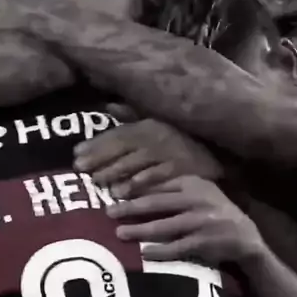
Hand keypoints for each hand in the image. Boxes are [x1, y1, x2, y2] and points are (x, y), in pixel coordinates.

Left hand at [74, 118, 223, 196]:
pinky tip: (128, 190)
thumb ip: (134, 117)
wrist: (220, 155)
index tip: (76, 155)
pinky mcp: (183, 171)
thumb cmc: (185, 141)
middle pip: (124, 148)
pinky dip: (143, 183)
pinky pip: (159, 176)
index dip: (96, 144)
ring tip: (101, 185)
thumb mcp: (160, 124)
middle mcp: (159, 137)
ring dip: (117, 173)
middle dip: (101, 160)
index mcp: (151, 125)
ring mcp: (171, 154)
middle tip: (81, 171)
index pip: (118, 134)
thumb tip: (109, 106)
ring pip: (138, 163)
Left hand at [106, 175, 266, 266]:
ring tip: (119, 234)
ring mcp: (200, 221)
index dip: (134, 189)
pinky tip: (144, 254)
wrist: (244, 236)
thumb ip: (173, 188)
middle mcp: (196, 199)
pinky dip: (159, 252)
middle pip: (155, 203)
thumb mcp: (198, 192)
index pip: (158, 184)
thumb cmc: (214, 211)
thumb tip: (134, 187)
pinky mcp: (203, 242)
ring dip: (138, 230)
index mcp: (193, 183)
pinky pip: (175, 247)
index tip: (113, 193)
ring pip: (162, 226)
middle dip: (130, 208)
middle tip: (109, 212)